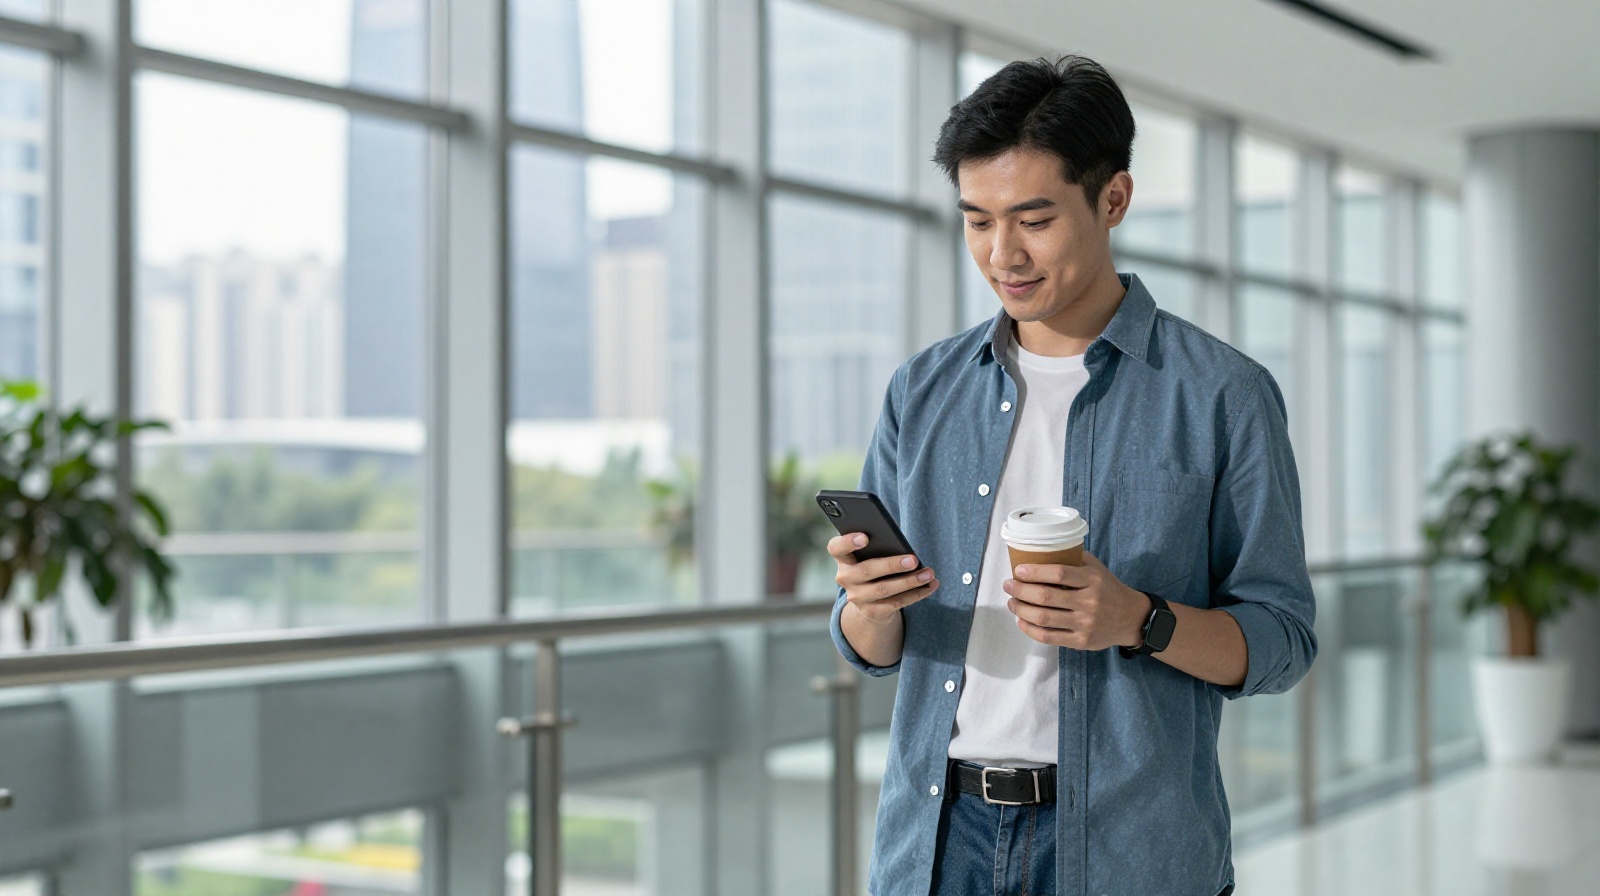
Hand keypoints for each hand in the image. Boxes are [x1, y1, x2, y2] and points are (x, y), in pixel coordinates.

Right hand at [828, 533, 939, 624]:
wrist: (869, 600)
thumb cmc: (875, 564)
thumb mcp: (871, 555)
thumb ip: (879, 546)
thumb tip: (901, 544)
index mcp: (843, 558)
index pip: (836, 548)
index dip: (848, 542)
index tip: (865, 537)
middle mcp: (845, 578)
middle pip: (866, 570)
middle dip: (892, 565)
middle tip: (913, 559)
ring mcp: (857, 597)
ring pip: (884, 589)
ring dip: (909, 582)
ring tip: (929, 573)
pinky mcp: (872, 612)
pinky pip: (896, 603)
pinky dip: (916, 593)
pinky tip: (931, 585)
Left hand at [1003, 551, 1148, 650]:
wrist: (1131, 618)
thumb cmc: (1108, 589)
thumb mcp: (1097, 568)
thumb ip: (1074, 558)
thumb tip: (1042, 550)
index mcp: (1092, 580)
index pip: (1059, 574)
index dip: (1035, 572)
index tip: (1018, 570)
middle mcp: (1089, 602)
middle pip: (1046, 597)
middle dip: (1020, 590)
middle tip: (1009, 585)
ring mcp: (1085, 624)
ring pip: (1044, 618)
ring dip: (1021, 609)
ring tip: (1011, 602)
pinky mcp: (1081, 641)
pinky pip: (1049, 637)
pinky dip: (1030, 629)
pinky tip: (1021, 620)